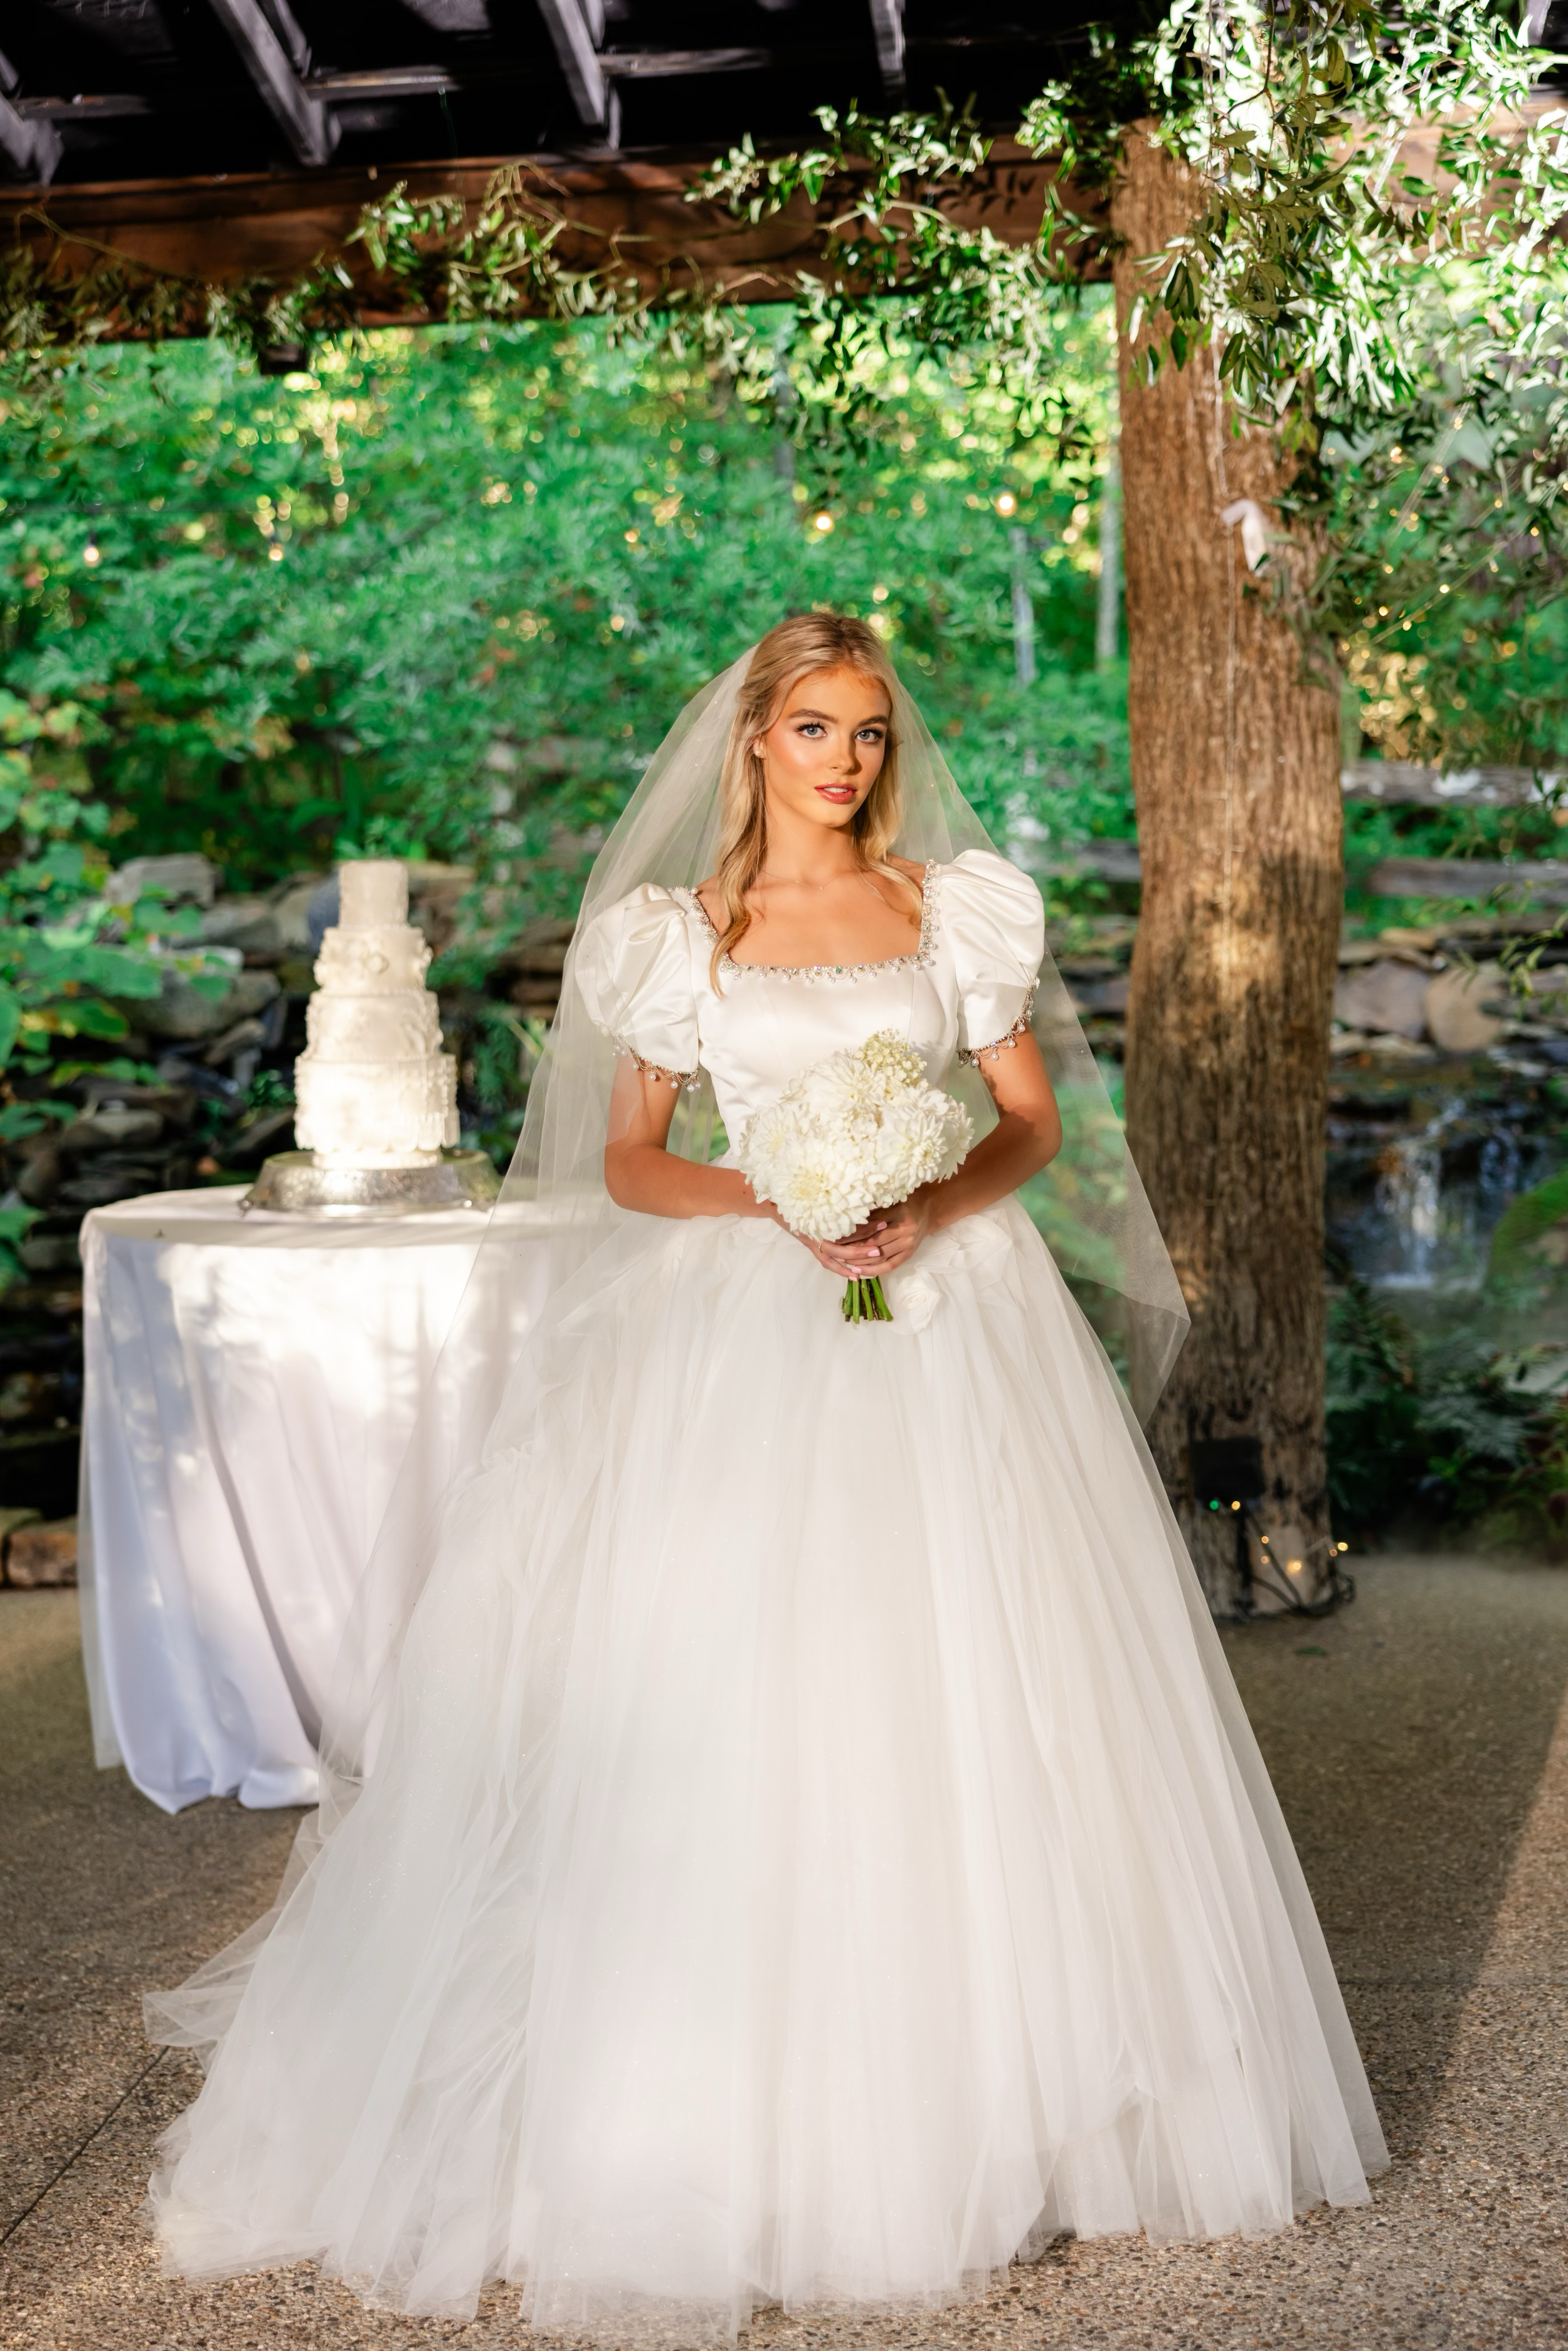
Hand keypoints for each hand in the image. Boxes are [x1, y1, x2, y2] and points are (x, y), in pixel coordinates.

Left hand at [808, 1190, 932, 1278]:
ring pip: (879, 1256)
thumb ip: (871, 1209)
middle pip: (873, 1243)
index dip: (852, 1232)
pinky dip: (874, 1270)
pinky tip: (859, 1271)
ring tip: (842, 1261)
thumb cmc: (905, 1201)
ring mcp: (907, 1244)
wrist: (928, 1210)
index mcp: (898, 1213)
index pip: (870, 1226)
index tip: (835, 1235)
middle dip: (852, 1248)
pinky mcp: (908, 1254)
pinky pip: (890, 1266)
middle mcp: (904, 1230)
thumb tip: (845, 1216)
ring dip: (860, 1261)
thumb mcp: (889, 1199)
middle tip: (834, 1250)